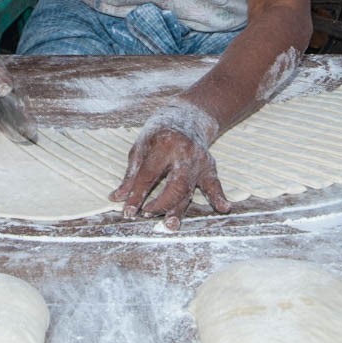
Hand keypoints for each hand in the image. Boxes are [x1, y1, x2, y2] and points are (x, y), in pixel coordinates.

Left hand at [109, 104, 229, 230]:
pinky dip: (218, 197)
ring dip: (179, 209)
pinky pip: (214, 184)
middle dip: (160, 204)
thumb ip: (131, 174)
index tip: (128, 211)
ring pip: (190, 189)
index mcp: (164, 144)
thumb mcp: (140, 146)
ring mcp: (199, 160)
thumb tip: (117, 197)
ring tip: (170, 225)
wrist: (187, 117)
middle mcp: (184, 153)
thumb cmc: (159, 132)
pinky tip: (224, 208)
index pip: (148, 175)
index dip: (137, 195)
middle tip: (146, 214)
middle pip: (174, 185)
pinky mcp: (210, 166)